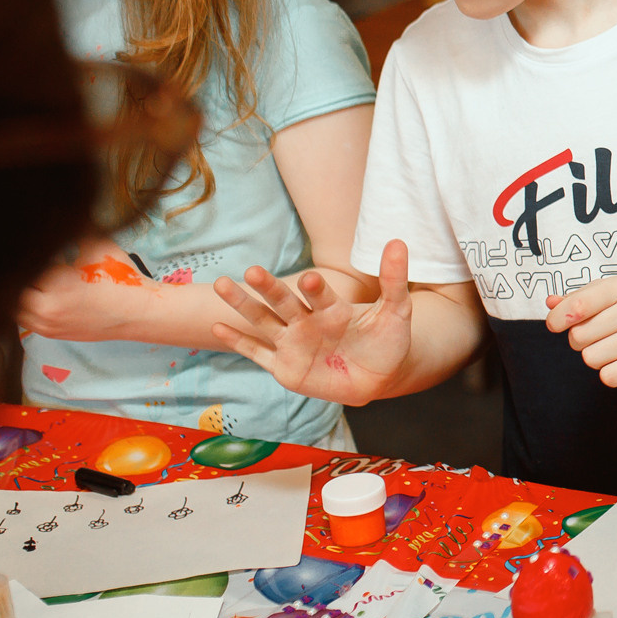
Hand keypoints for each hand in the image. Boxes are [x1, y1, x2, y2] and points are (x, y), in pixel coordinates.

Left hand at [16, 241, 149, 341]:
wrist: (137, 312)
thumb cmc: (121, 279)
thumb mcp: (98, 246)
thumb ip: (72, 229)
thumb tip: (53, 213)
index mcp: (56, 284)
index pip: (25, 263)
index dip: (26, 251)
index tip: (29, 243)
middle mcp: (47, 308)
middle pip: (13, 286)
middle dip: (21, 271)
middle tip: (31, 259)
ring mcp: (47, 324)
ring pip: (13, 306)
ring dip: (19, 290)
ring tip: (33, 277)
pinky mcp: (50, 333)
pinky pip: (24, 319)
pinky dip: (25, 305)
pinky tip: (39, 292)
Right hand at [211, 239, 414, 404]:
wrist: (380, 375)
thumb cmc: (387, 341)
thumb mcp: (396, 311)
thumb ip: (394, 280)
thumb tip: (398, 242)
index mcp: (332, 308)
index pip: (321, 295)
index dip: (316, 289)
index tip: (311, 279)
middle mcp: (307, 322)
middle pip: (283, 302)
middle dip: (269, 289)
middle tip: (253, 271)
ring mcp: (293, 344)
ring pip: (263, 322)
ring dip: (243, 305)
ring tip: (221, 284)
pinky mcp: (285, 368)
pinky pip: (258, 354)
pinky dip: (239, 343)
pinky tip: (218, 328)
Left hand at [545, 276, 616, 386]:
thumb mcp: (609, 300)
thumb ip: (578, 300)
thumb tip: (551, 303)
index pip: (577, 305)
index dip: (557, 319)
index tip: (556, 324)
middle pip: (578, 335)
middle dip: (581, 341)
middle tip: (602, 337)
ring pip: (590, 358)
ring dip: (597, 358)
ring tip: (616, 349)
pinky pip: (607, 376)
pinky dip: (611, 373)